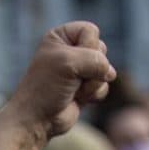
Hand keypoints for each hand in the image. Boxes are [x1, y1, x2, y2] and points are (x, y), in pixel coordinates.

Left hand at [4, 22, 115, 144]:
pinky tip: (77, 98)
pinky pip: (104, 85)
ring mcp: (80, 70)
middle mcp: (72, 50)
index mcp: (62, 36)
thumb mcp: (69, 63)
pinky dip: (93, 94)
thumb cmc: (46, 87)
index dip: (87, 46)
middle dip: (89, 67)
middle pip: (101, 49)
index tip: (69, 60)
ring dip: (91, 83)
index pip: (91, 31)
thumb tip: (111, 73)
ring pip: (105, 69)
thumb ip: (96, 60)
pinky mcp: (86, 87)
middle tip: (70, 77)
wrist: (37, 118)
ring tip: (72, 89)